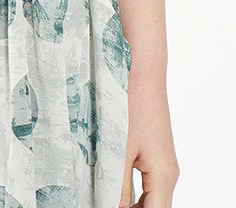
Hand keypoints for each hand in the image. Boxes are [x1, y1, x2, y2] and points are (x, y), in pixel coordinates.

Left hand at [120, 71, 179, 207]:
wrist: (144, 81)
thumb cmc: (131, 110)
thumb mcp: (119, 151)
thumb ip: (117, 185)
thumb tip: (109, 205)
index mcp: (163, 176)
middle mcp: (169, 175)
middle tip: (106, 204)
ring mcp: (166, 167)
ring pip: (153, 200)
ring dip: (135, 206)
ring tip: (109, 200)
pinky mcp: (159, 159)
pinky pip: (151, 186)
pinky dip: (137, 195)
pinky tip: (117, 192)